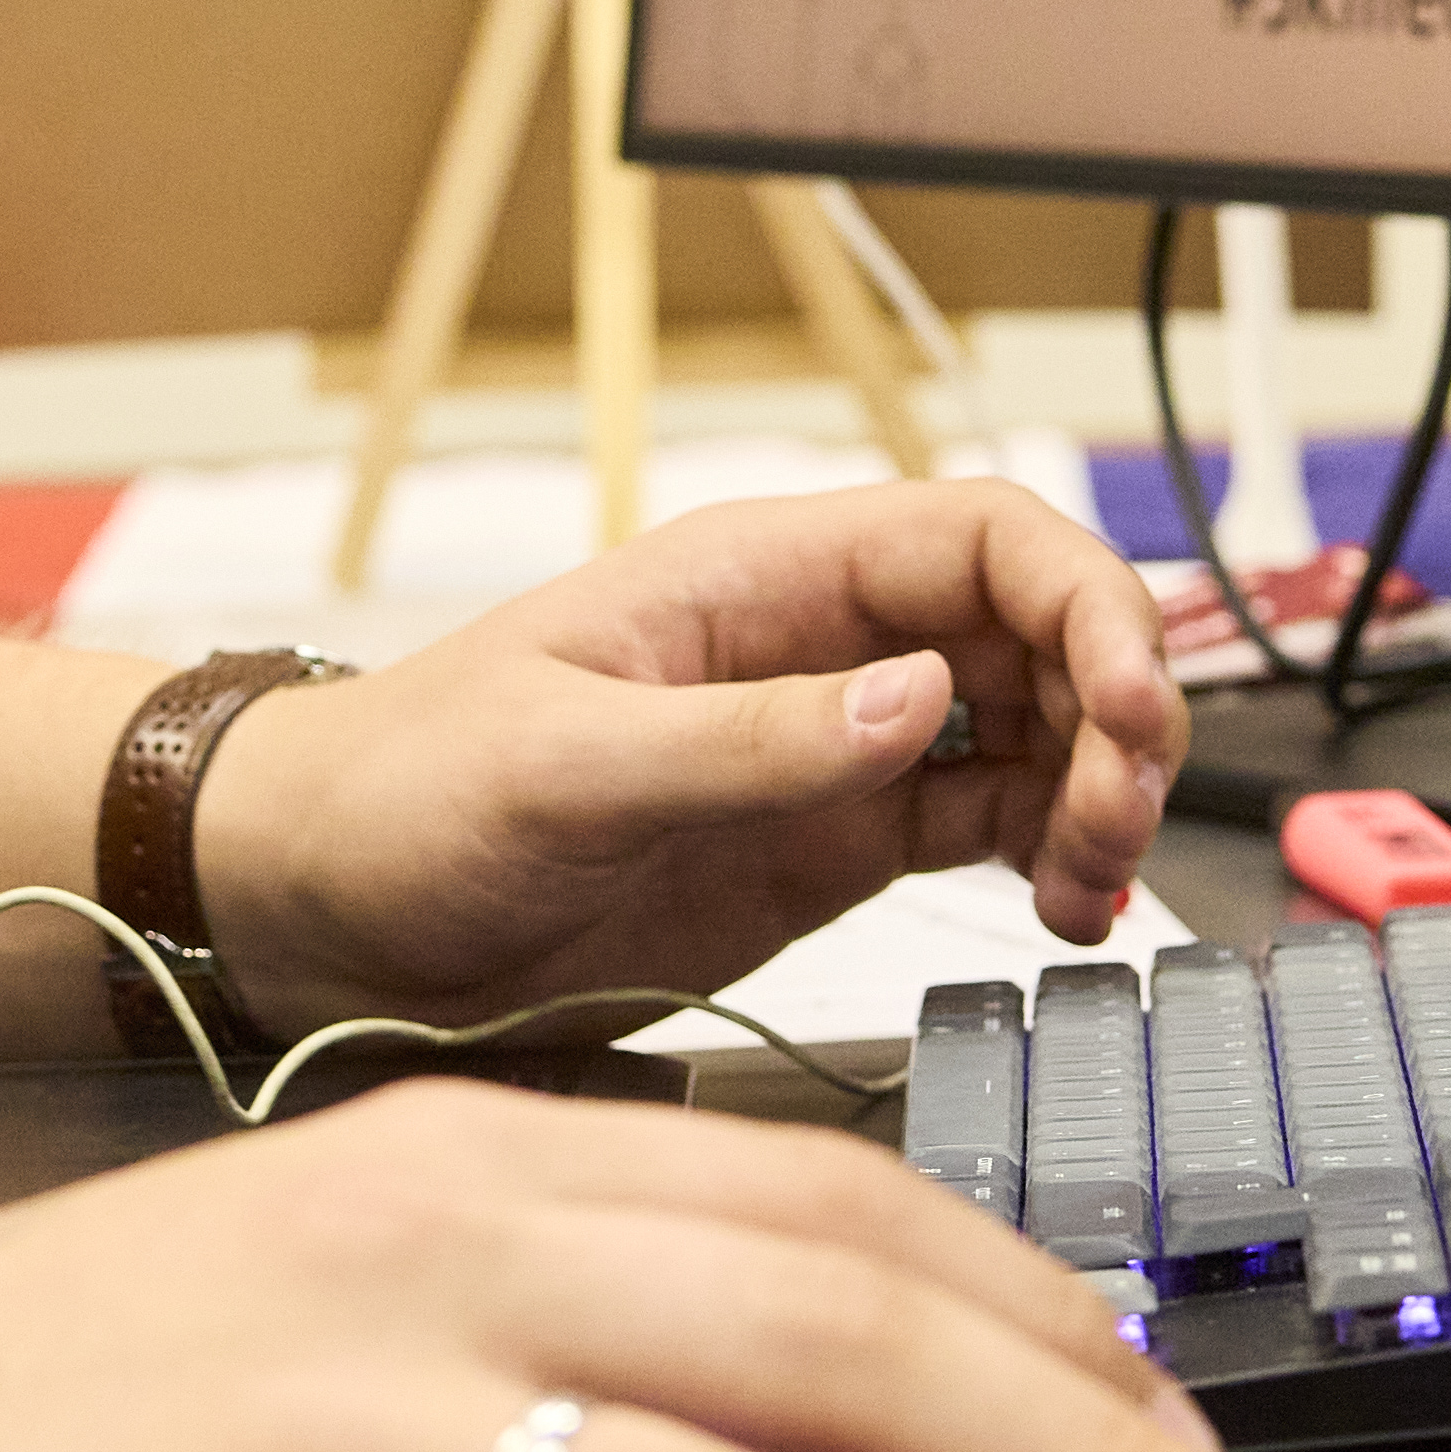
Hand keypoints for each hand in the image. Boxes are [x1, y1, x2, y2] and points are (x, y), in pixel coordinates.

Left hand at [188, 481, 1182, 1038]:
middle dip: (1114, 713)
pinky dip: (1049, 860)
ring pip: (1033, 732)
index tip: (1132, 703)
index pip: (981, 538)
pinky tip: (1061, 913)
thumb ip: (745, 740)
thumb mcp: (563, 763)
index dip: (1086, 601)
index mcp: (759, 579)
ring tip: (1086, 886)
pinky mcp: (825, 845)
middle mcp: (816, 650)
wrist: (317, 905)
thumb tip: (917, 703)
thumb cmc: (400, 791)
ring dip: (1096, 795)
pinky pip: (984, 825)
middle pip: (1035, 635)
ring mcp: (829, 750)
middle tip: (1114, 824)